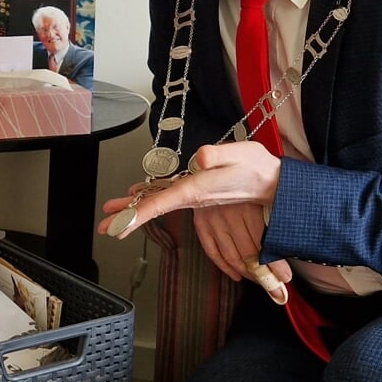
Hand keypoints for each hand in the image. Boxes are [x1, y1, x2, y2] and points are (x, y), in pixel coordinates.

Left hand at [96, 142, 282, 238]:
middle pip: (154, 209)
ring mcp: (195, 200)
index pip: (160, 203)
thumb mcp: (240, 155)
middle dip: (129, 218)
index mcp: (196, 190)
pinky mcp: (201, 198)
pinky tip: (143, 203)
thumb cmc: (257, 168)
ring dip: (137, 213)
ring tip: (116, 216)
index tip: (117, 223)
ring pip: (160, 208)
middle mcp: (193, 199)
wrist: (276, 184)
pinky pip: (171, 205)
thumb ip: (218, 155)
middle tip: (105, 226)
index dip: (137, 213)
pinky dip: (154, 206)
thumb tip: (200, 157)